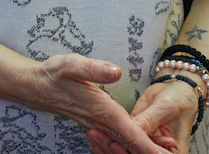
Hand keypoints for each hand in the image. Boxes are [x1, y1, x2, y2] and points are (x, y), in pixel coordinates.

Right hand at [26, 55, 171, 153]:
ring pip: (126, 146)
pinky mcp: (98, 125)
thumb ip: (93, 68)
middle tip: (173, 151)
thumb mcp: (71, 64)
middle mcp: (102, 122)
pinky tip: (145, 141)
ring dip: (143, 149)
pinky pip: (119, 141)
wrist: (35, 87)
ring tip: (165, 147)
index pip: (131, 135)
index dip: (150, 147)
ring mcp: (100, 126)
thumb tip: (115, 72)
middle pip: (132, 146)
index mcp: (102, 110)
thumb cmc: (53, 74)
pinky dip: (133, 145)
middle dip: (152, 152)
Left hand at [102, 79, 200, 153]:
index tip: (116, 145)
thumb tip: (134, 129)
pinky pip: (119, 142)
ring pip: (124, 151)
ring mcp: (143, 146)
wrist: (175, 90)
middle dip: (115, 150)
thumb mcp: (165, 107)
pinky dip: (105, 141)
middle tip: (100, 137)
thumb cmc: (178, 99)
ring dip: (107, 146)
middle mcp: (155, 151)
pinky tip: (93, 134)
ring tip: (93, 134)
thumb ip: (149, 120)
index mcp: (173, 152)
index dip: (132, 153)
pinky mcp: (133, 137)